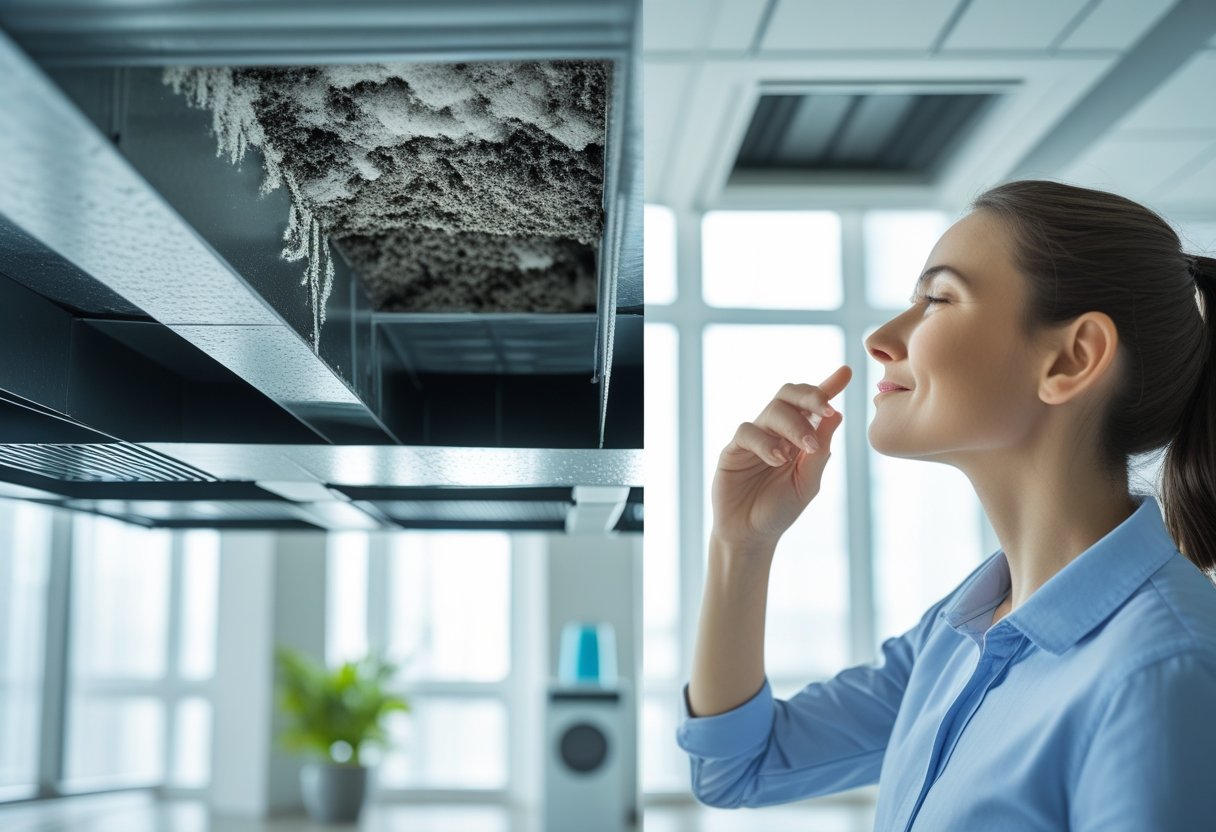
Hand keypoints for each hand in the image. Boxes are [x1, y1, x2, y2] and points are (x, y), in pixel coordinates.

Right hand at [711, 365, 851, 549]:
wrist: (751, 536)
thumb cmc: (780, 509)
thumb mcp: (808, 483)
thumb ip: (820, 451)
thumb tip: (836, 415)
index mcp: (799, 436)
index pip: (812, 405)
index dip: (828, 386)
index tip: (846, 373)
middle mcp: (776, 431)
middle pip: (789, 395)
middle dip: (810, 396)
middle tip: (827, 408)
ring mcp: (754, 438)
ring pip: (772, 410)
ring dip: (794, 424)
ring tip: (806, 447)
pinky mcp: (733, 449)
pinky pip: (748, 432)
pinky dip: (766, 442)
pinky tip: (778, 459)